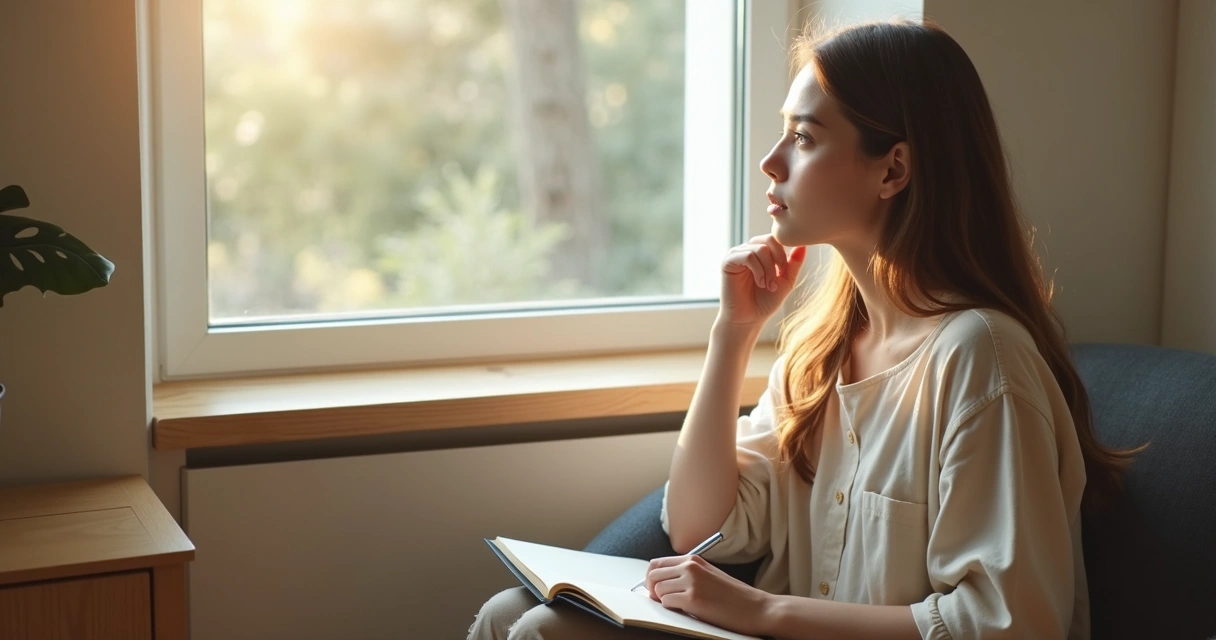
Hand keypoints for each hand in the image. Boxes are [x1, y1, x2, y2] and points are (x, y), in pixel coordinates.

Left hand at [642, 554, 773, 636]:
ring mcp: (691, 583)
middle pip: (652, 575)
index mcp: (693, 560)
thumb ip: (686, 574)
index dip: (651, 578)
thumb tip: (659, 583)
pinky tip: (688, 611)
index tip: (655, 589)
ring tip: (681, 606)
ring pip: (657, 591)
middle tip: (663, 601)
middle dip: (652, 590)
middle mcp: (690, 567)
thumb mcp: (709, 576)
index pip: (656, 563)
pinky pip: (667, 603)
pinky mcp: (693, 600)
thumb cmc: (734, 596)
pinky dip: (672, 609)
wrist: (757, 608)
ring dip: (664, 602)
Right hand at [719, 235, 806, 327]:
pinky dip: (758, 270)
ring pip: (760, 248)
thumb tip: (803, 245)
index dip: (784, 253)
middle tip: (779, 277)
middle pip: (768, 239)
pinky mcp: (728, 262)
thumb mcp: (786, 281)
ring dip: (769, 269)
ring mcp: (737, 255)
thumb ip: (794, 264)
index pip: (775, 238)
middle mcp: (747, 249)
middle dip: (778, 259)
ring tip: (768, 285)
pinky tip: (760, 283)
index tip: (785, 272)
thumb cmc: (765, 302)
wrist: (748, 319)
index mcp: (760, 252)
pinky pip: (748, 256)